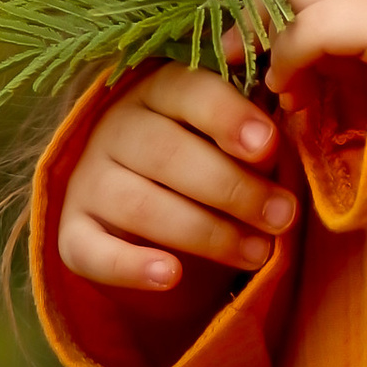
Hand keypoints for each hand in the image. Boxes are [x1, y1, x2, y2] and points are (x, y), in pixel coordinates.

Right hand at [55, 64, 297, 320]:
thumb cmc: (206, 162)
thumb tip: (295, 136)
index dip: (228, 117)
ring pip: (140, 205)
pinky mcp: (71, 234)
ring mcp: (88, 182)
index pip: (188, 91)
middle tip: (283, 216)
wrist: (143, 214)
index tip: (268, 146)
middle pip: (167, 153)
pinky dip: (131, 266)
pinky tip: (170, 276)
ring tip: (258, 253)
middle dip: (233, 188)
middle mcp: (114, 129)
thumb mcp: (228, 139)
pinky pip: (94, 252)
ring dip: (206, 232)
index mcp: (157, 90)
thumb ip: (256, 135)